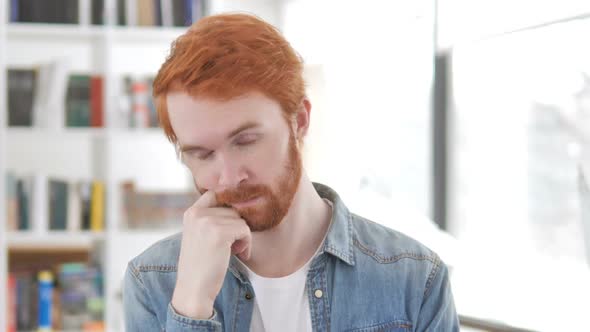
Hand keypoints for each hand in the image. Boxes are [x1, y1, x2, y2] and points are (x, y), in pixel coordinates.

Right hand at [171, 190, 250, 318]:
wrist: (194, 290)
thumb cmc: (202, 265)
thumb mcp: (201, 235)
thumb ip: (213, 218)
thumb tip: (240, 202)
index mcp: (191, 213)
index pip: (215, 193)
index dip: (229, 204)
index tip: (234, 221)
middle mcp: (197, 213)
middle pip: (232, 209)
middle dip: (237, 227)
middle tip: (233, 246)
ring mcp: (207, 222)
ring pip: (240, 219)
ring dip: (243, 236)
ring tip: (234, 251)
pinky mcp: (219, 233)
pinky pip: (245, 229)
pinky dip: (247, 243)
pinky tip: (239, 255)